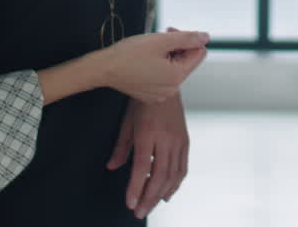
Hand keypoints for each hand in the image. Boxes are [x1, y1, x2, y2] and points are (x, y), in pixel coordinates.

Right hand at [97, 29, 208, 102]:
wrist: (103, 69)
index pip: (198, 53)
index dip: (188, 39)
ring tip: (149, 50)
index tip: (169, 32)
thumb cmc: (129, 53)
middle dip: (177, 47)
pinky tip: (144, 61)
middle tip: (159, 37)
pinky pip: (163, 77)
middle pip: (187, 61)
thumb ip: (187, 38)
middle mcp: (172, 89)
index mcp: (177, 77)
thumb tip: (206, 37)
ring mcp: (161, 94)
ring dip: (167, 55)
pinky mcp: (151, 94)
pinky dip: (158, 66)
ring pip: (175, 68)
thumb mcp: (161, 40)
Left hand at [108, 93, 189, 219]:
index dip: (136, 187)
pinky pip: (182, 167)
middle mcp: (166, 138)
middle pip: (159, 176)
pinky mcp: (185, 141)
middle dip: (148, 198)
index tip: (130, 203)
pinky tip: (167, 193)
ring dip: (161, 194)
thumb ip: (121, 147)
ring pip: (173, 175)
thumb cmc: (143, 100)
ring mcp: (178, 140)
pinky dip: (176, 184)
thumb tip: (112, 166)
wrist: (166, 84)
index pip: (142, 167)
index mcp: (148, 132)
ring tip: (150, 206)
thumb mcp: (126, 122)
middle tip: (139, 212)